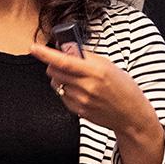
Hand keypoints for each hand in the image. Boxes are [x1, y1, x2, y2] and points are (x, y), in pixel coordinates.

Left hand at [30, 42, 163, 163]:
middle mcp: (87, 87)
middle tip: (61, 62)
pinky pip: (62, 96)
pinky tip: (80, 91)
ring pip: (57, 84)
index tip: (34, 48)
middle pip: (55, 73)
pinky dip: (66, 90)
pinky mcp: (78, 111)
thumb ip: (88, 58)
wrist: (131, 114)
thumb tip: (68, 49)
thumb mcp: (109, 66)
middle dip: (54, 65)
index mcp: (97, 71)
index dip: (46, 54)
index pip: (65, 62)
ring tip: (77, 79)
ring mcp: (82, 101)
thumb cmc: (124, 88)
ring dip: (61, 78)